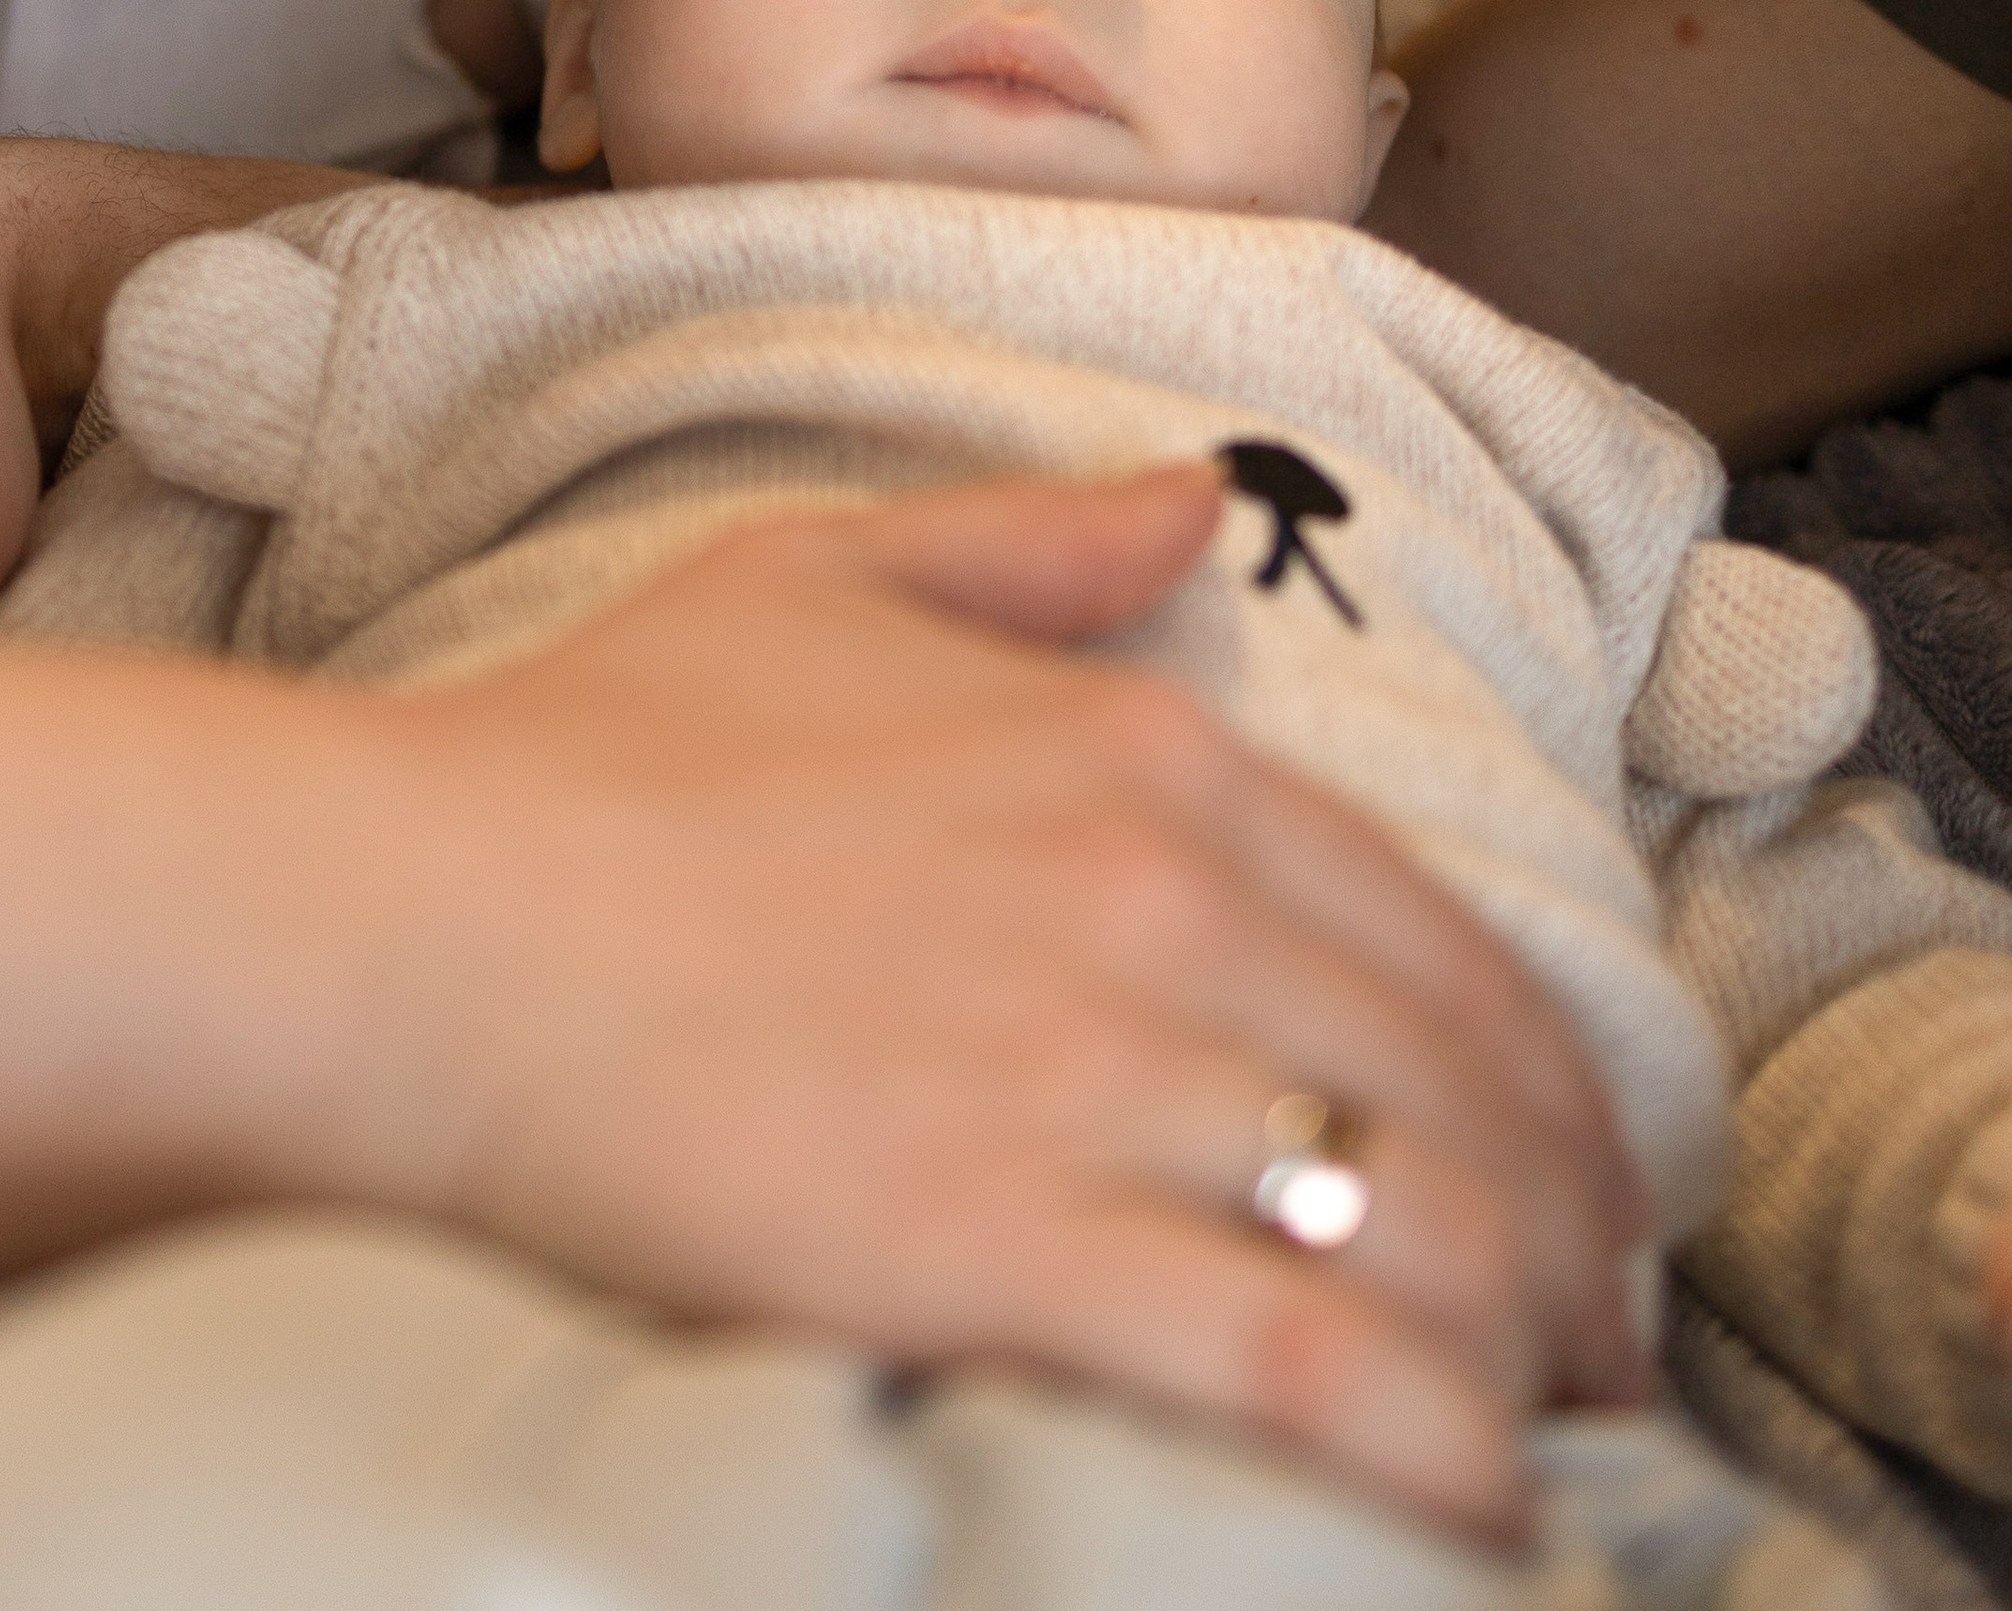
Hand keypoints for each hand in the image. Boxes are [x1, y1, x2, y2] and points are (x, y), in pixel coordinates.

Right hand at [303, 473, 1647, 1537]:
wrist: (410, 918)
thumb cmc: (591, 749)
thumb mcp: (819, 573)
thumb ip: (1033, 541)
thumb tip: (1195, 504)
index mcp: (1137, 751)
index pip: (1439, 935)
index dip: (1552, 1082)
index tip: (1582, 1181)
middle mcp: (1153, 897)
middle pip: (1466, 1094)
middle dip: (1581, 1240)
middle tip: (1601, 1344)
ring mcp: (1083, 1070)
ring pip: (1421, 1231)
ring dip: (1528, 1358)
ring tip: (1542, 1444)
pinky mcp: (999, 1246)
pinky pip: (1298, 1368)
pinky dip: (1428, 1452)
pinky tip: (1470, 1507)